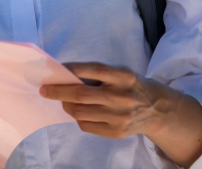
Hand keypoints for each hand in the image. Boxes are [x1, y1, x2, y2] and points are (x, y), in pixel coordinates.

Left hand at [39, 62, 201, 166]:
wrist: (156, 110)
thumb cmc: (130, 86)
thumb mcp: (119, 73)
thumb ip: (96, 74)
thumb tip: (63, 75)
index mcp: (123, 76)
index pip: (92, 70)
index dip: (70, 69)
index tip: (53, 70)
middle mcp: (122, 96)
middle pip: (81, 94)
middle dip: (58, 91)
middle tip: (44, 90)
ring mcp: (119, 117)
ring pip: (80, 112)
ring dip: (66, 105)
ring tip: (64, 101)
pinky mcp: (116, 132)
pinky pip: (86, 125)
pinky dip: (78, 118)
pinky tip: (80, 112)